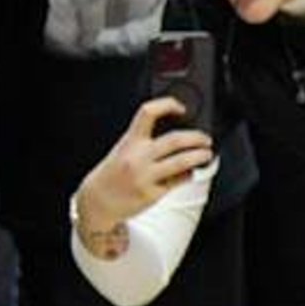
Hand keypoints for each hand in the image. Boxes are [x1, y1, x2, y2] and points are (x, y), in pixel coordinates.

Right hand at [76, 94, 211, 238]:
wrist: (98, 200)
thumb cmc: (114, 172)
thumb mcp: (124, 149)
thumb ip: (146, 140)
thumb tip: (179, 135)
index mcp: (130, 141)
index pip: (148, 113)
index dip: (168, 105)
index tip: (182, 108)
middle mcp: (137, 157)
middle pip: (175, 140)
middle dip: (197, 138)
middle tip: (206, 139)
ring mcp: (145, 176)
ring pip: (182, 162)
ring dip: (200, 156)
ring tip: (206, 154)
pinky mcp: (152, 194)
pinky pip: (178, 181)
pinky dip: (188, 174)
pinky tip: (190, 172)